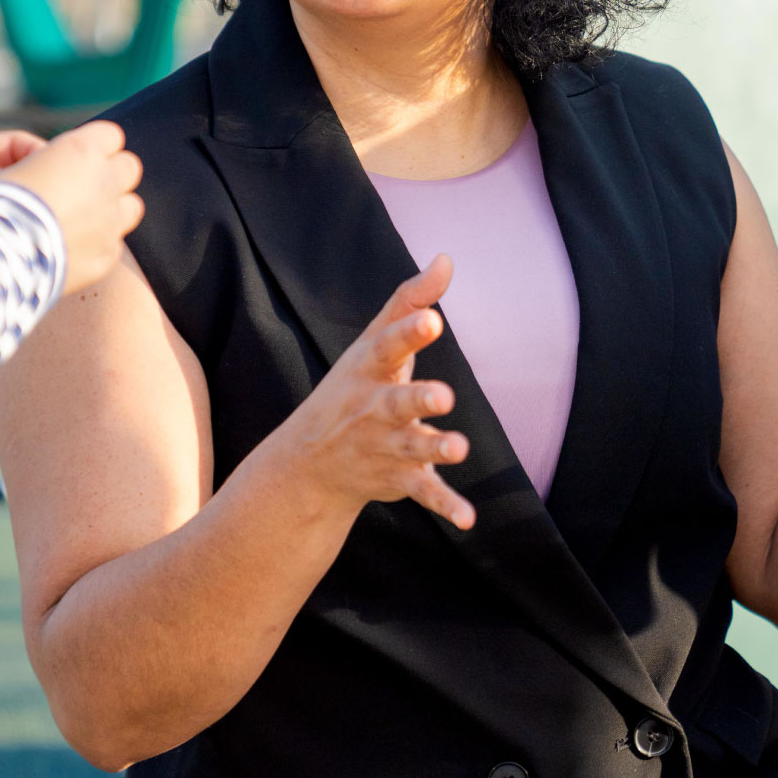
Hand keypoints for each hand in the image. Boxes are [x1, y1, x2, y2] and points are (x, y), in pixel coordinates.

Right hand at [0, 121, 143, 294]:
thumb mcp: (18, 166)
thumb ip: (51, 161)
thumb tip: (60, 165)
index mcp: (82, 151)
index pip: (110, 136)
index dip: (95, 146)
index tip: (78, 158)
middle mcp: (105, 182)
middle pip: (129, 167)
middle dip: (111, 175)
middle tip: (84, 188)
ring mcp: (110, 221)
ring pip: (131, 207)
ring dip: (112, 210)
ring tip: (84, 220)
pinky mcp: (106, 256)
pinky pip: (113, 245)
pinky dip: (98, 246)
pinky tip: (72, 249)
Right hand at [276, 256, 475, 530]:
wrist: (309, 464)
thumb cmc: (354, 387)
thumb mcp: (373, 343)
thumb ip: (411, 302)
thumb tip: (446, 258)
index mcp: (369, 371)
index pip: (388, 346)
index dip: (409, 333)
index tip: (433, 319)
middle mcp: (374, 409)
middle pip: (397, 402)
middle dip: (418, 399)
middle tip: (444, 395)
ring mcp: (385, 446)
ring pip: (413, 449)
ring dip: (436, 449)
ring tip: (460, 448)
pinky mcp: (399, 479)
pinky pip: (424, 493)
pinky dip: (444, 506)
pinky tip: (468, 519)